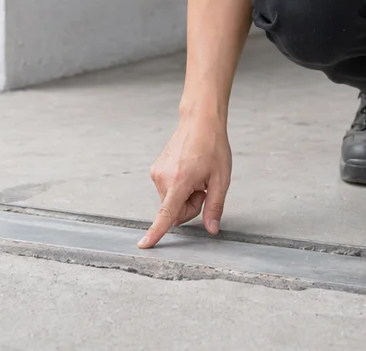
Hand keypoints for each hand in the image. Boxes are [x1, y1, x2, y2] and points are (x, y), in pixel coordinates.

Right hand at [139, 113, 232, 247]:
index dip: (156, 232)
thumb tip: (212, 229)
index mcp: (179, 181)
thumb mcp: (221, 179)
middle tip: (203, 187)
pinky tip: (188, 172)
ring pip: (171, 202)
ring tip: (196, 176)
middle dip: (191, 206)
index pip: (166, 214)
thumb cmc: (212, 146)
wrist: (200, 122)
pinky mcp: (155, 169)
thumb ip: (215, 207)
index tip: (144, 244)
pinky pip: (167, 191)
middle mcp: (162, 177)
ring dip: (185, 196)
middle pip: (175, 212)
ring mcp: (156, 172)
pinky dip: (179, 188)